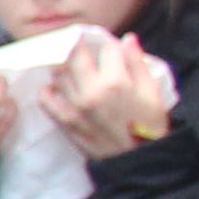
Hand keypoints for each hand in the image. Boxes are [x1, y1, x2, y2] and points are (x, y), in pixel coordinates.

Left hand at [42, 31, 175, 153]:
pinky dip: (47, 90)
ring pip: (59, 74)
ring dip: (61, 65)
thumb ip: (137, 63)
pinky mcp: (65, 121)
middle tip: (77, 44)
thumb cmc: (149, 125)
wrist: (138, 159)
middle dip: (77, 46)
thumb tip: (128, 38)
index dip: (106, 43)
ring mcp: (75, 106)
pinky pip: (47, 100)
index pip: (105, 49)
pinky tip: (53, 86)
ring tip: (67, 63)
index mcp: (116, 80)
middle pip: (75, 56)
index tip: (104, 44)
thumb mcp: (151, 91)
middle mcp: (91, 90)